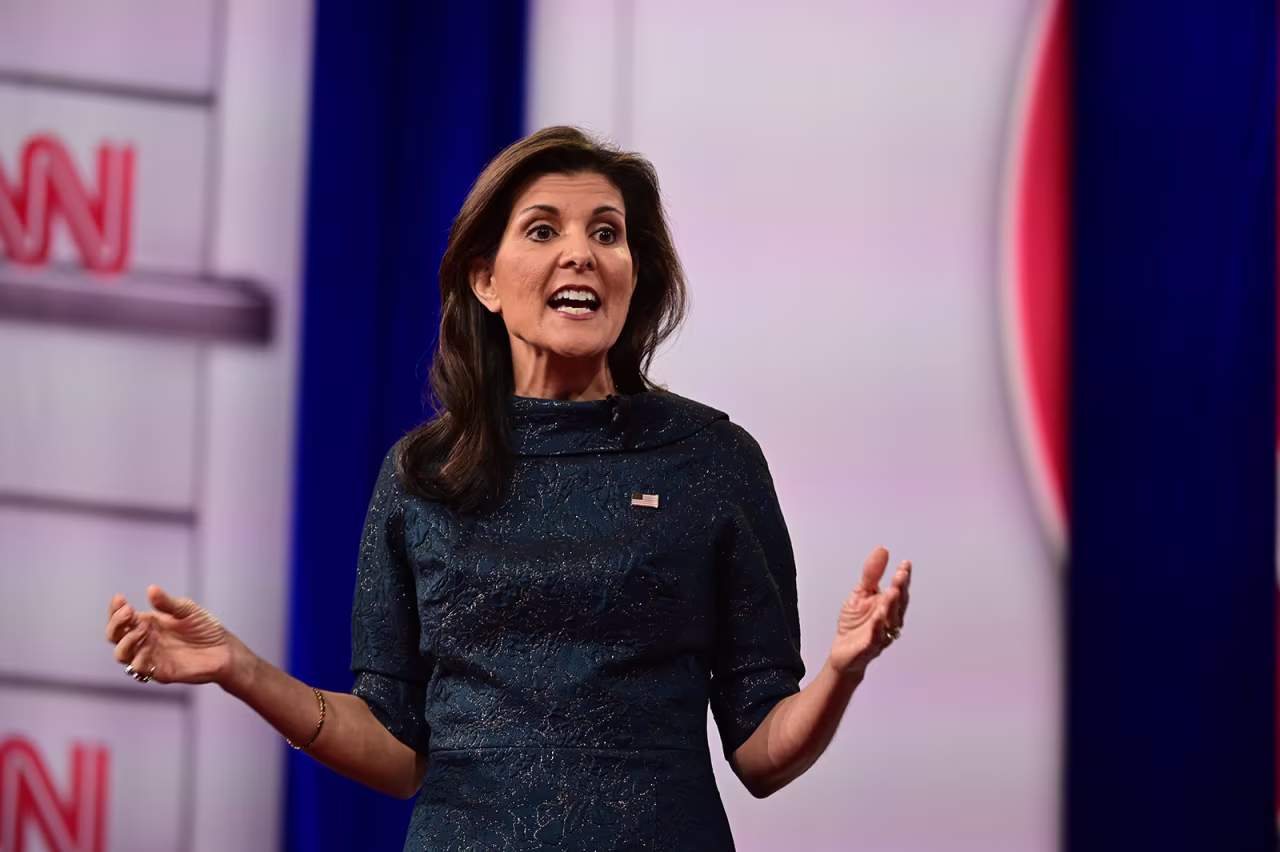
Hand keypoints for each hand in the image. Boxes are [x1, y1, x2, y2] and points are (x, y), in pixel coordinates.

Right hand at [105, 586, 241, 685]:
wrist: (224, 650)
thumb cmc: (205, 628)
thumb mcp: (187, 610)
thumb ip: (168, 603)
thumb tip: (151, 589)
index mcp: (147, 623)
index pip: (121, 618)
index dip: (114, 609)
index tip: (120, 598)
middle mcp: (144, 640)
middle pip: (115, 636)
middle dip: (116, 623)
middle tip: (129, 612)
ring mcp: (150, 656)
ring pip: (121, 654)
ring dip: (126, 640)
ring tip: (142, 629)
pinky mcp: (158, 672)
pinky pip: (138, 669)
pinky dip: (138, 658)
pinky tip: (148, 646)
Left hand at [828, 547, 911, 677]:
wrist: (844, 652)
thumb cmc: (856, 624)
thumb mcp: (861, 593)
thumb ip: (872, 574)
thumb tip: (882, 550)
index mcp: (888, 606)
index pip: (899, 590)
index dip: (903, 578)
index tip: (905, 564)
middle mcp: (889, 620)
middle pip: (898, 604)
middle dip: (900, 589)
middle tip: (900, 575)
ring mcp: (881, 634)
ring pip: (890, 620)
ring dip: (892, 606)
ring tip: (893, 591)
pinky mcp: (869, 646)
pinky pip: (875, 636)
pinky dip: (877, 627)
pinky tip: (878, 616)